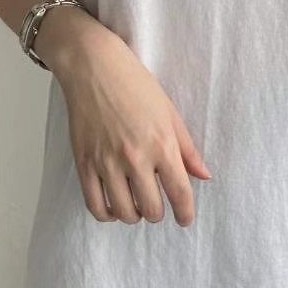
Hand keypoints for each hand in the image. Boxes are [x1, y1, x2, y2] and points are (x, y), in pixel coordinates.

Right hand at [55, 30, 211, 226]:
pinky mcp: (84, 164)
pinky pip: (95, 205)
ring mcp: (107, 163)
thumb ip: (187, 149)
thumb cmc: (136, 86)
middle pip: (151, 208)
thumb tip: (203, 176)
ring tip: (136, 205)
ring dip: (133, 215)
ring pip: (124, 212)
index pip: (180, 192)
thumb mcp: (170, 114)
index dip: (186, 212)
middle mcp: (135, 158)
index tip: (185, 219)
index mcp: (162, 145)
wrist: (94, 68)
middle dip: (158, 212)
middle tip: (158, 204)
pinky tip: (114, 207)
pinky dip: (107, 214)